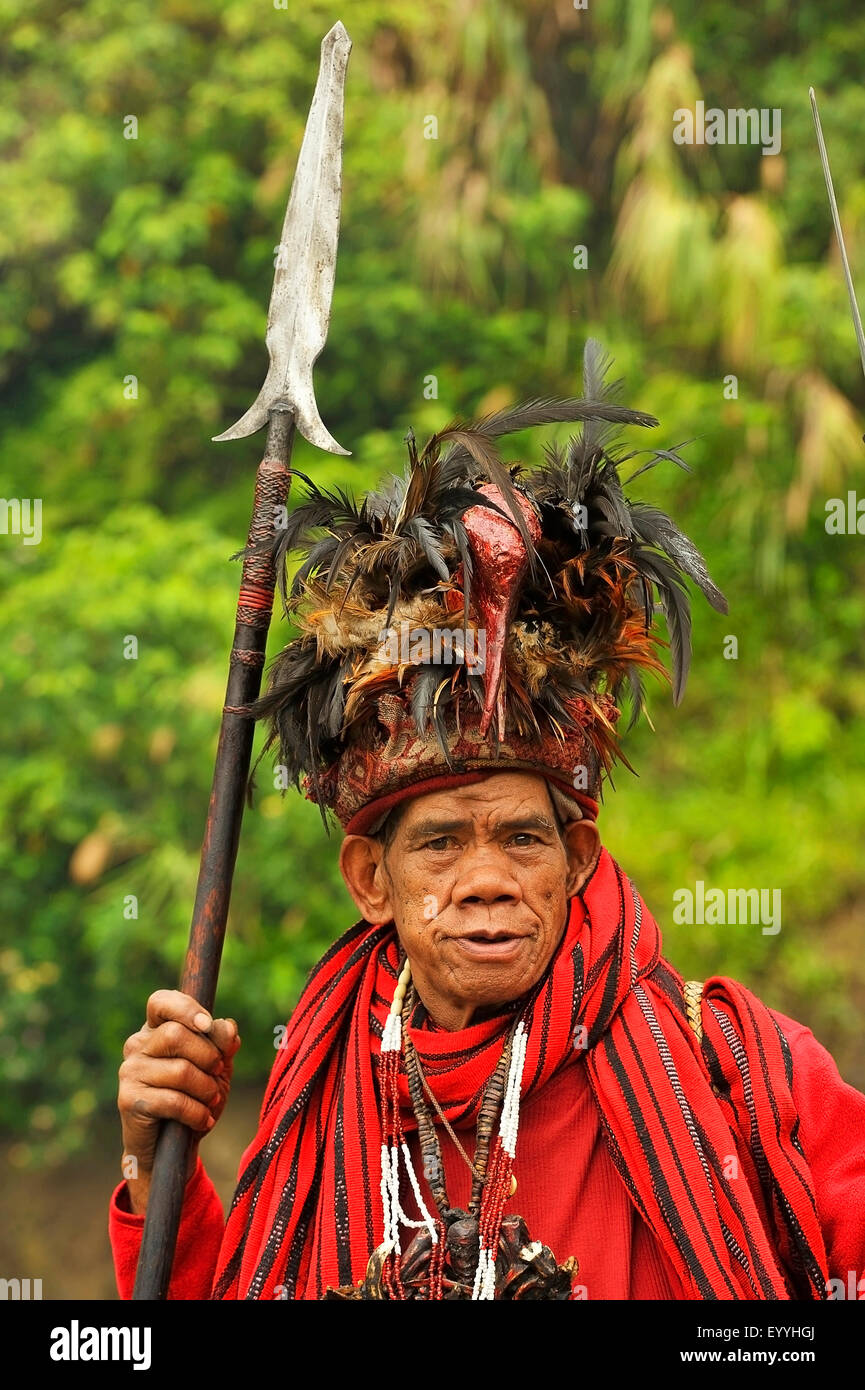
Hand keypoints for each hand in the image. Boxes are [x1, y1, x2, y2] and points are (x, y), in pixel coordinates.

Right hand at [117, 989, 240, 1214]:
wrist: (170, 1149)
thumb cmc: (194, 1099)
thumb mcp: (216, 1069)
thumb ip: (223, 1045)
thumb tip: (228, 1027)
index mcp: (156, 1029)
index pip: (161, 1001)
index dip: (185, 1008)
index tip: (207, 1024)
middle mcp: (137, 1045)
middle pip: (177, 1034)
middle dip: (208, 1055)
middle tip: (217, 1073)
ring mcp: (129, 1072)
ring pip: (180, 1069)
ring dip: (207, 1089)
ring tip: (211, 1102)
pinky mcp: (129, 1100)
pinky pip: (173, 1100)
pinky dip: (197, 1112)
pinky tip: (203, 1120)